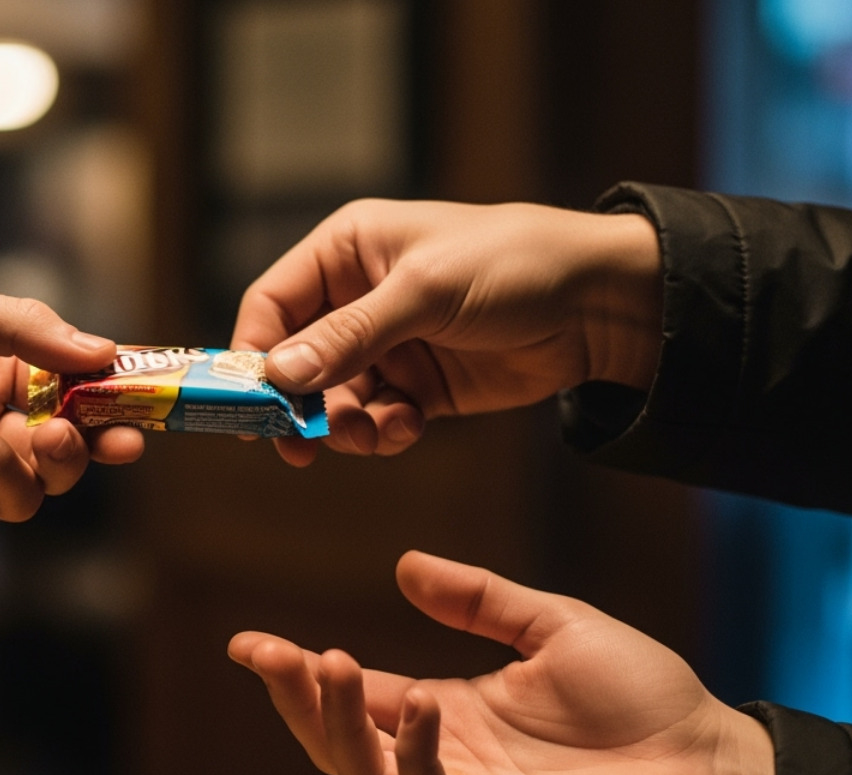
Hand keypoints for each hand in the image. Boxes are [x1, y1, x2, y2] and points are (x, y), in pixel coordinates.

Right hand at [228, 550, 773, 774]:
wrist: (717, 758)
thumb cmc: (643, 696)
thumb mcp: (552, 625)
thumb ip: (480, 600)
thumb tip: (404, 565)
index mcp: (447, 713)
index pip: (354, 697)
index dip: (298, 672)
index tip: (249, 640)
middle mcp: (442, 762)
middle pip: (340, 743)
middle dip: (296, 701)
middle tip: (269, 652)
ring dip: (338, 727)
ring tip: (330, 662)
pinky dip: (412, 761)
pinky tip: (419, 707)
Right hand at [230, 200, 664, 464]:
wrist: (600, 305)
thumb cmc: (512, 265)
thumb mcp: (424, 292)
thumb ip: (350, 335)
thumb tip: (280, 373)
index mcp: (347, 251)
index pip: (272, 303)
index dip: (254, 352)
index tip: (251, 402)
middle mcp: (357, 297)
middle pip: (295, 361)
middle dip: (299, 404)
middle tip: (299, 447)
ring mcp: (388, 345)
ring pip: (334, 399)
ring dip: (344, 427)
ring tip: (371, 437)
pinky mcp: (419, 387)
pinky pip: (376, 419)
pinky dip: (383, 433)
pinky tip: (406, 430)